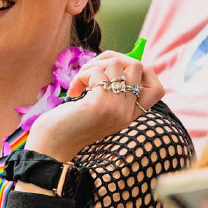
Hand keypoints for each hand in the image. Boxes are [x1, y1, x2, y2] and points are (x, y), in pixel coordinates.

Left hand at [28, 52, 164, 161]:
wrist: (51, 147)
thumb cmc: (68, 124)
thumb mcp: (97, 108)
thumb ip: (112, 91)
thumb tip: (114, 59)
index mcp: (130, 116)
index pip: (157, 89)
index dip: (140, 71)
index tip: (114, 73)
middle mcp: (128, 113)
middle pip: (138, 66)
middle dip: (110, 60)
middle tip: (90, 73)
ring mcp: (117, 109)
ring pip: (117, 64)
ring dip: (93, 66)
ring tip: (80, 83)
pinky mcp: (101, 104)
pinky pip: (98, 72)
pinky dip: (82, 75)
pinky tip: (73, 92)